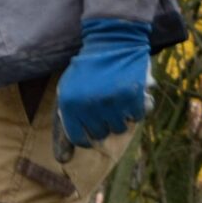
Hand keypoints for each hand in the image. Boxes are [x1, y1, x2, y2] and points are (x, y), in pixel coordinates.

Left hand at [52, 18, 153, 163]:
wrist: (112, 41)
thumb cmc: (87, 70)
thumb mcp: (68, 91)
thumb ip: (65, 124)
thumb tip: (63, 161)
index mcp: (69, 104)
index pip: (78, 137)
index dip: (86, 136)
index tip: (91, 129)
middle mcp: (89, 105)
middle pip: (100, 133)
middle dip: (103, 123)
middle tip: (104, 106)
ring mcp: (112, 101)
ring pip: (119, 128)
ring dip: (120, 116)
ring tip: (115, 99)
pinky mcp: (133, 96)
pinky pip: (137, 117)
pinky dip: (136, 109)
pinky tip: (129, 95)